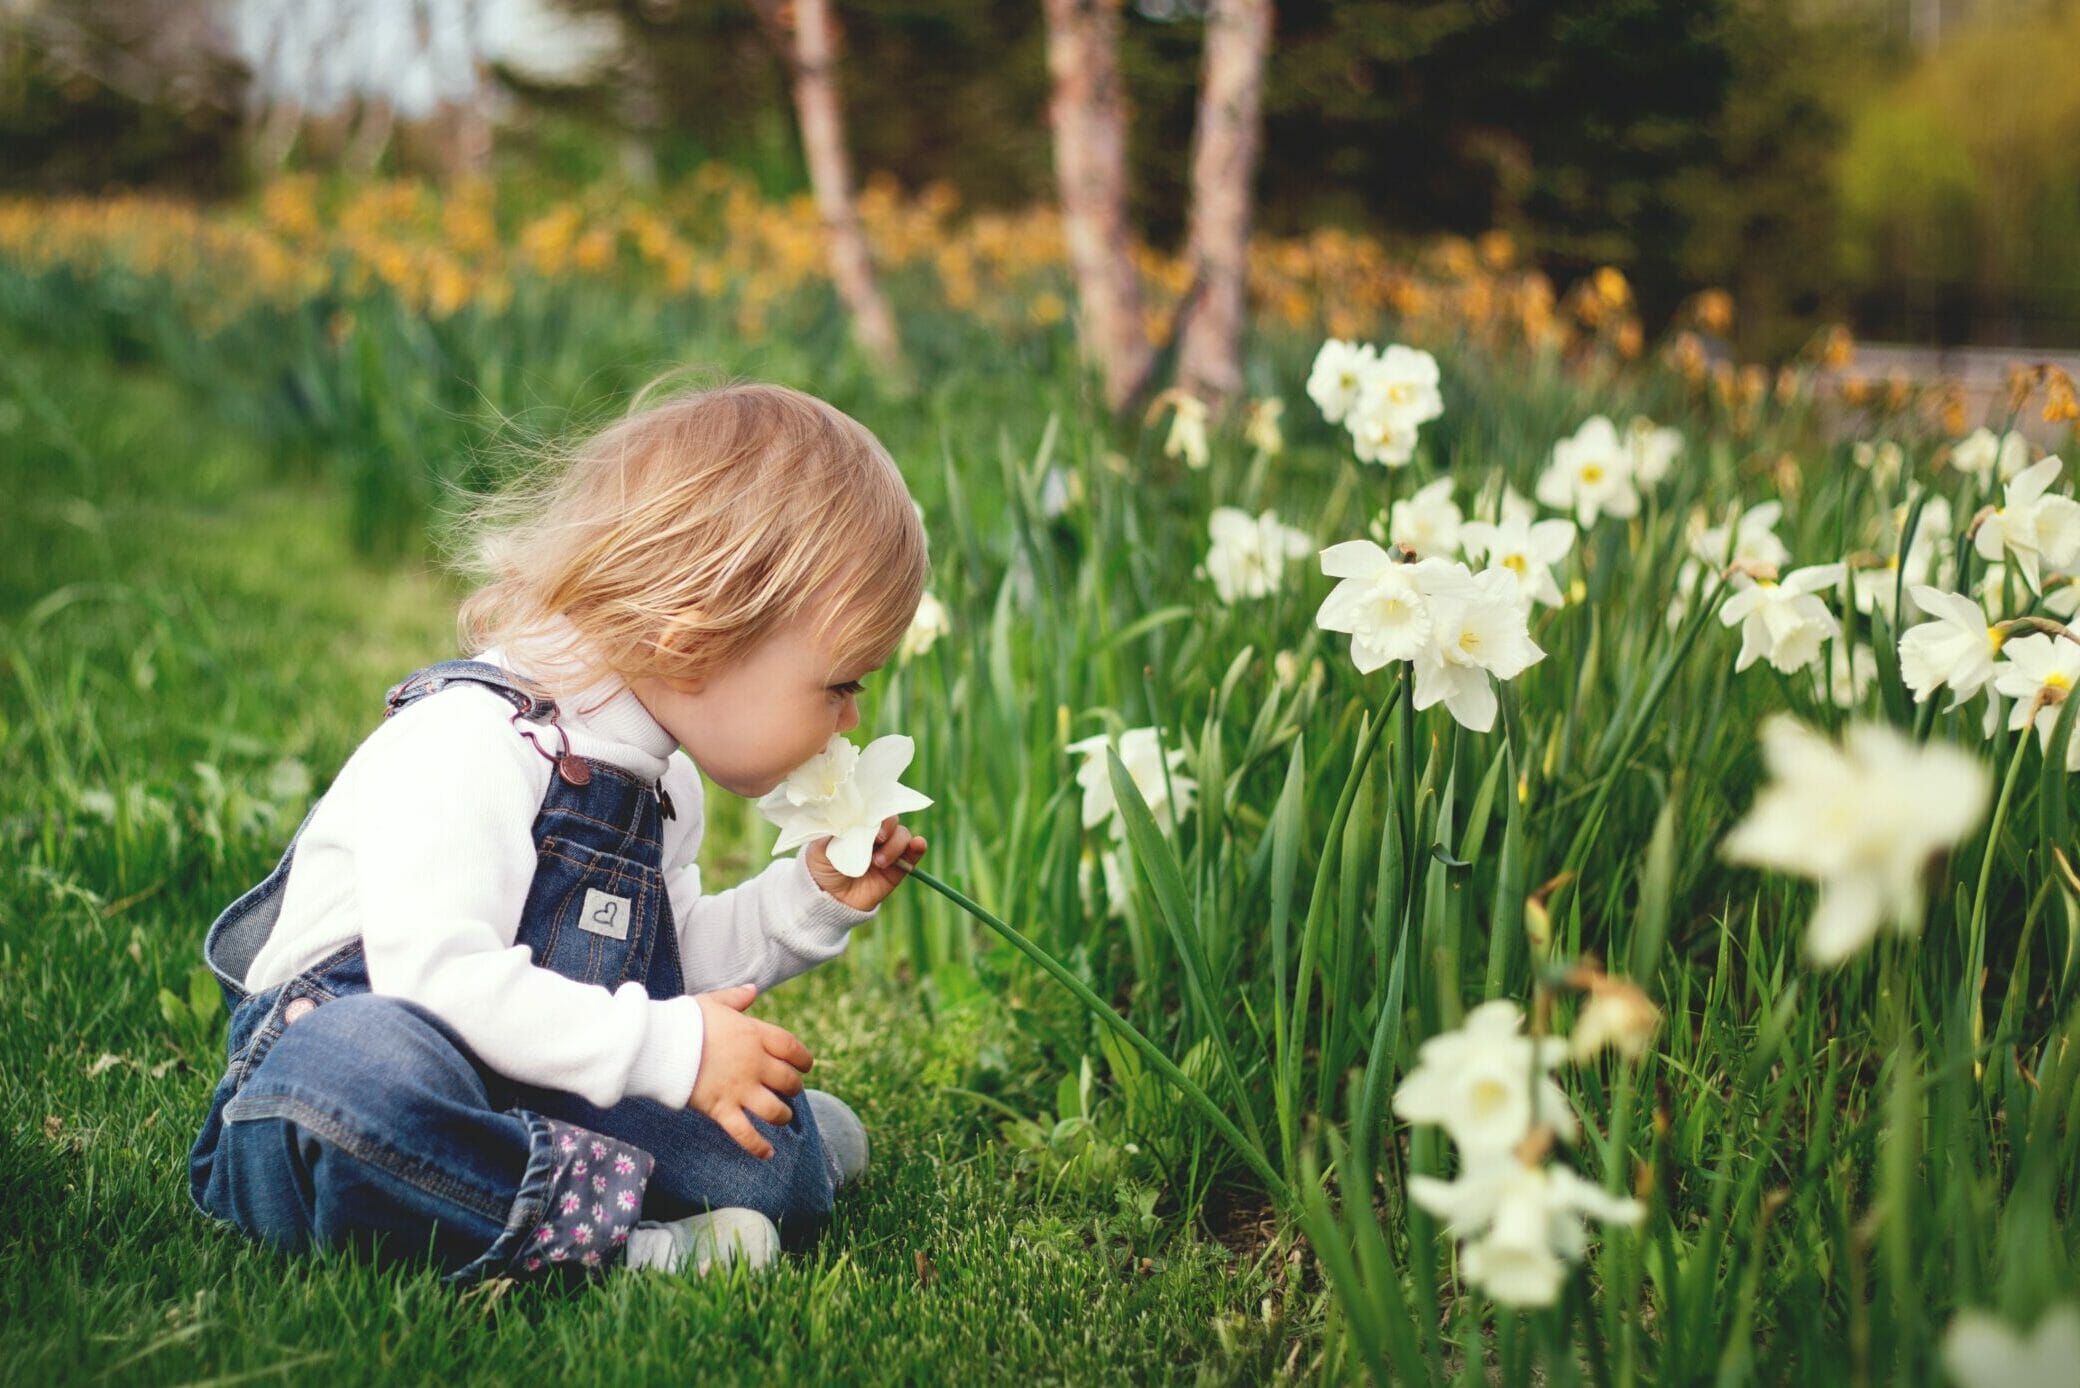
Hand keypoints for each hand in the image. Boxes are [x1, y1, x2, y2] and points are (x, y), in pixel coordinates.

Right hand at [687, 983, 812, 1158]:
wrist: (661, 1042)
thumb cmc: (685, 1021)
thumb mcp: (713, 1002)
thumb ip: (736, 998)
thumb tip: (752, 990)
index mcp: (754, 1035)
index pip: (792, 1048)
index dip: (803, 1059)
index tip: (805, 1066)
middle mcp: (754, 1064)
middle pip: (788, 1081)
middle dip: (793, 1088)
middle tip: (789, 1091)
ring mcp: (740, 1088)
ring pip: (775, 1110)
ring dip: (782, 1116)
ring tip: (781, 1118)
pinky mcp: (721, 1109)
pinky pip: (746, 1134)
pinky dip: (758, 1147)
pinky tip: (768, 1154)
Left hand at [806, 815, 926, 910]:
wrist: (831, 900)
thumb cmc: (822, 869)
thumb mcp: (819, 847)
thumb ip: (833, 831)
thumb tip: (845, 815)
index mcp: (858, 824)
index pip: (872, 808)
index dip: (875, 810)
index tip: (869, 820)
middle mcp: (875, 834)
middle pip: (891, 819)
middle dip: (887, 827)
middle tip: (878, 839)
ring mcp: (888, 849)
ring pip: (903, 835)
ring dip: (895, 845)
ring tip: (879, 863)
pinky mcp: (899, 867)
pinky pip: (914, 852)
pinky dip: (918, 846)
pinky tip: (917, 845)